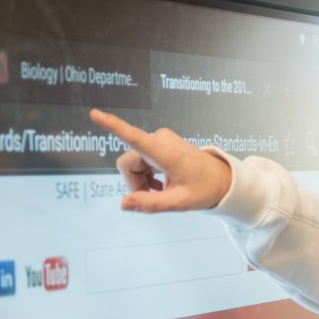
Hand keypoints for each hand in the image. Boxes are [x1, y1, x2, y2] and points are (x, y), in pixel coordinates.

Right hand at [89, 109, 231, 212]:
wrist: (223, 179)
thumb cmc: (206, 190)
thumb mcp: (180, 202)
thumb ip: (151, 204)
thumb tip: (123, 204)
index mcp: (166, 153)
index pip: (134, 138)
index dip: (113, 126)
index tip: (95, 114)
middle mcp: (161, 140)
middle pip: (127, 164)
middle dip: (135, 183)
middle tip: (155, 196)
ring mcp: (161, 139)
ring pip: (133, 163)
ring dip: (141, 180)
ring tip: (162, 190)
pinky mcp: (161, 142)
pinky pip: (141, 159)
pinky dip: (147, 174)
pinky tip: (161, 184)